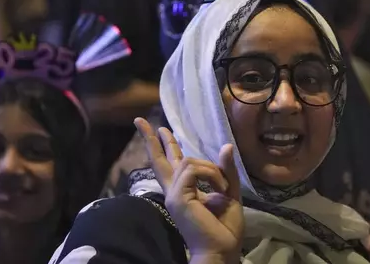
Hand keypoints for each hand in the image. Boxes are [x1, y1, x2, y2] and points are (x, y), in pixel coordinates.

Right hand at [135, 118, 243, 262]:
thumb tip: (226, 145)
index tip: (159, 128)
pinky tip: (220, 189)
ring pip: (189, 161)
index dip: (163, 145)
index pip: (169, 164)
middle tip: (140, 120)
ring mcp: (173, 194)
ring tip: (223, 187)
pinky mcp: (177, 197)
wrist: (223, 248)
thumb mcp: (229, 191)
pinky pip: (194, 169)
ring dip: (212, 170)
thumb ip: (225, 170)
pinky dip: (212, 174)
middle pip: (158, 160)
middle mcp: (174, 190)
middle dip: (152, 139)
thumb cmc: (225, 226)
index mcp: (184, 190)